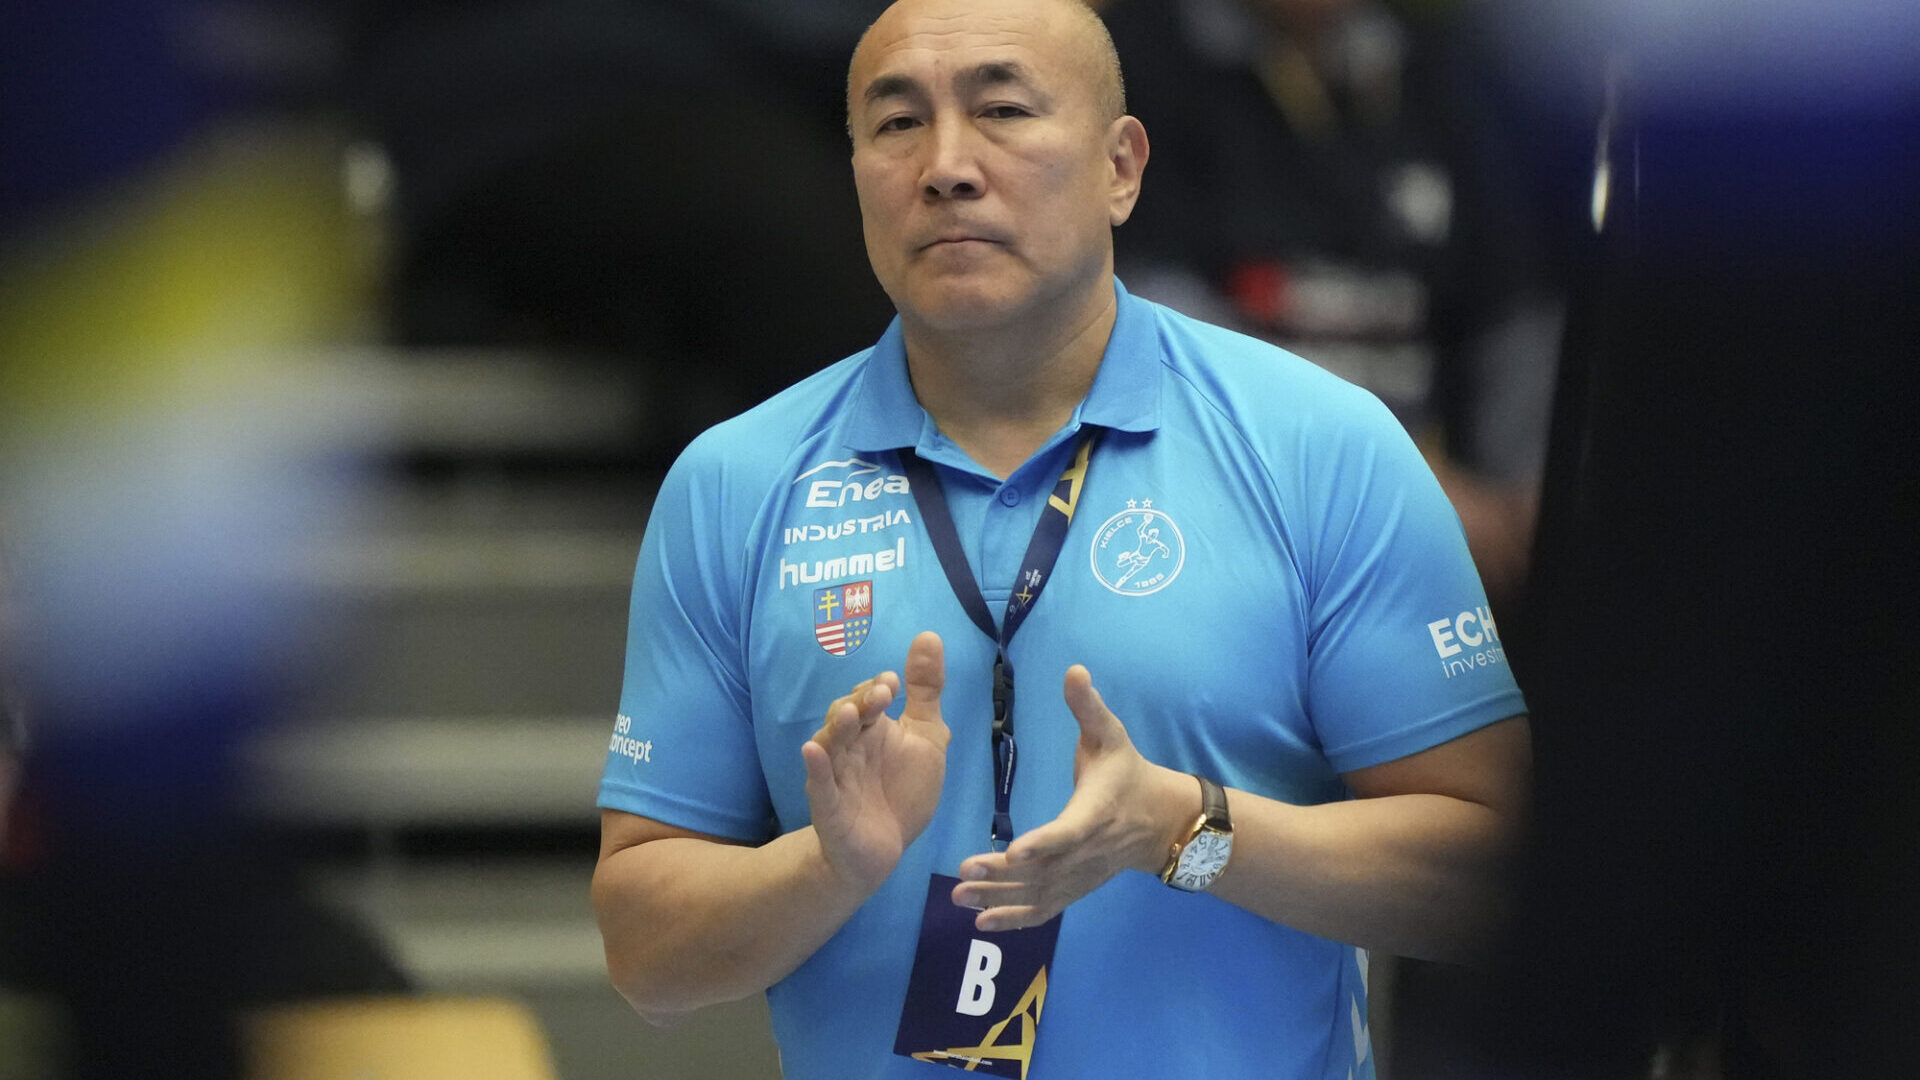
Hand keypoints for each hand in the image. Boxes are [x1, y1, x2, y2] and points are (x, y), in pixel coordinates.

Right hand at [802, 631, 950, 892]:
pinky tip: (813, 751)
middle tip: (883, 693)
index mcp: (872, 728)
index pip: (868, 699)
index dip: (877, 688)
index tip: (894, 681)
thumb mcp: (925, 737)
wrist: (884, 850)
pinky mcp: (829, 807)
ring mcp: (837, 775)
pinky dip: (816, 768)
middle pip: (846, 715)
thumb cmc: (902, 790)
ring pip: (830, 745)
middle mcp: (850, 747)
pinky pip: (819, 785)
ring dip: (837, 727)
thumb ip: (926, 691)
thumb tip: (928, 636)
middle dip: (862, 702)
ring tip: (849, 711)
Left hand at [951, 665, 1185, 930]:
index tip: (1013, 849)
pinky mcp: (1075, 889)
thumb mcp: (1112, 735)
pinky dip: (1015, 920)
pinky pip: (1045, 909)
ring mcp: (1081, 876)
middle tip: (962, 874)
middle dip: (1002, 876)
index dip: (1043, 843)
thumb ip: (1089, 708)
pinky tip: (982, 924)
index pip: (1067, 833)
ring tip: (959, 898)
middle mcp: (1086, 852)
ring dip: (999, 900)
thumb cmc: (1128, 772)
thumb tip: (1073, 670)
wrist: (1162, 820)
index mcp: (1094, 813)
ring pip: (1039, 894)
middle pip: (1043, 870)